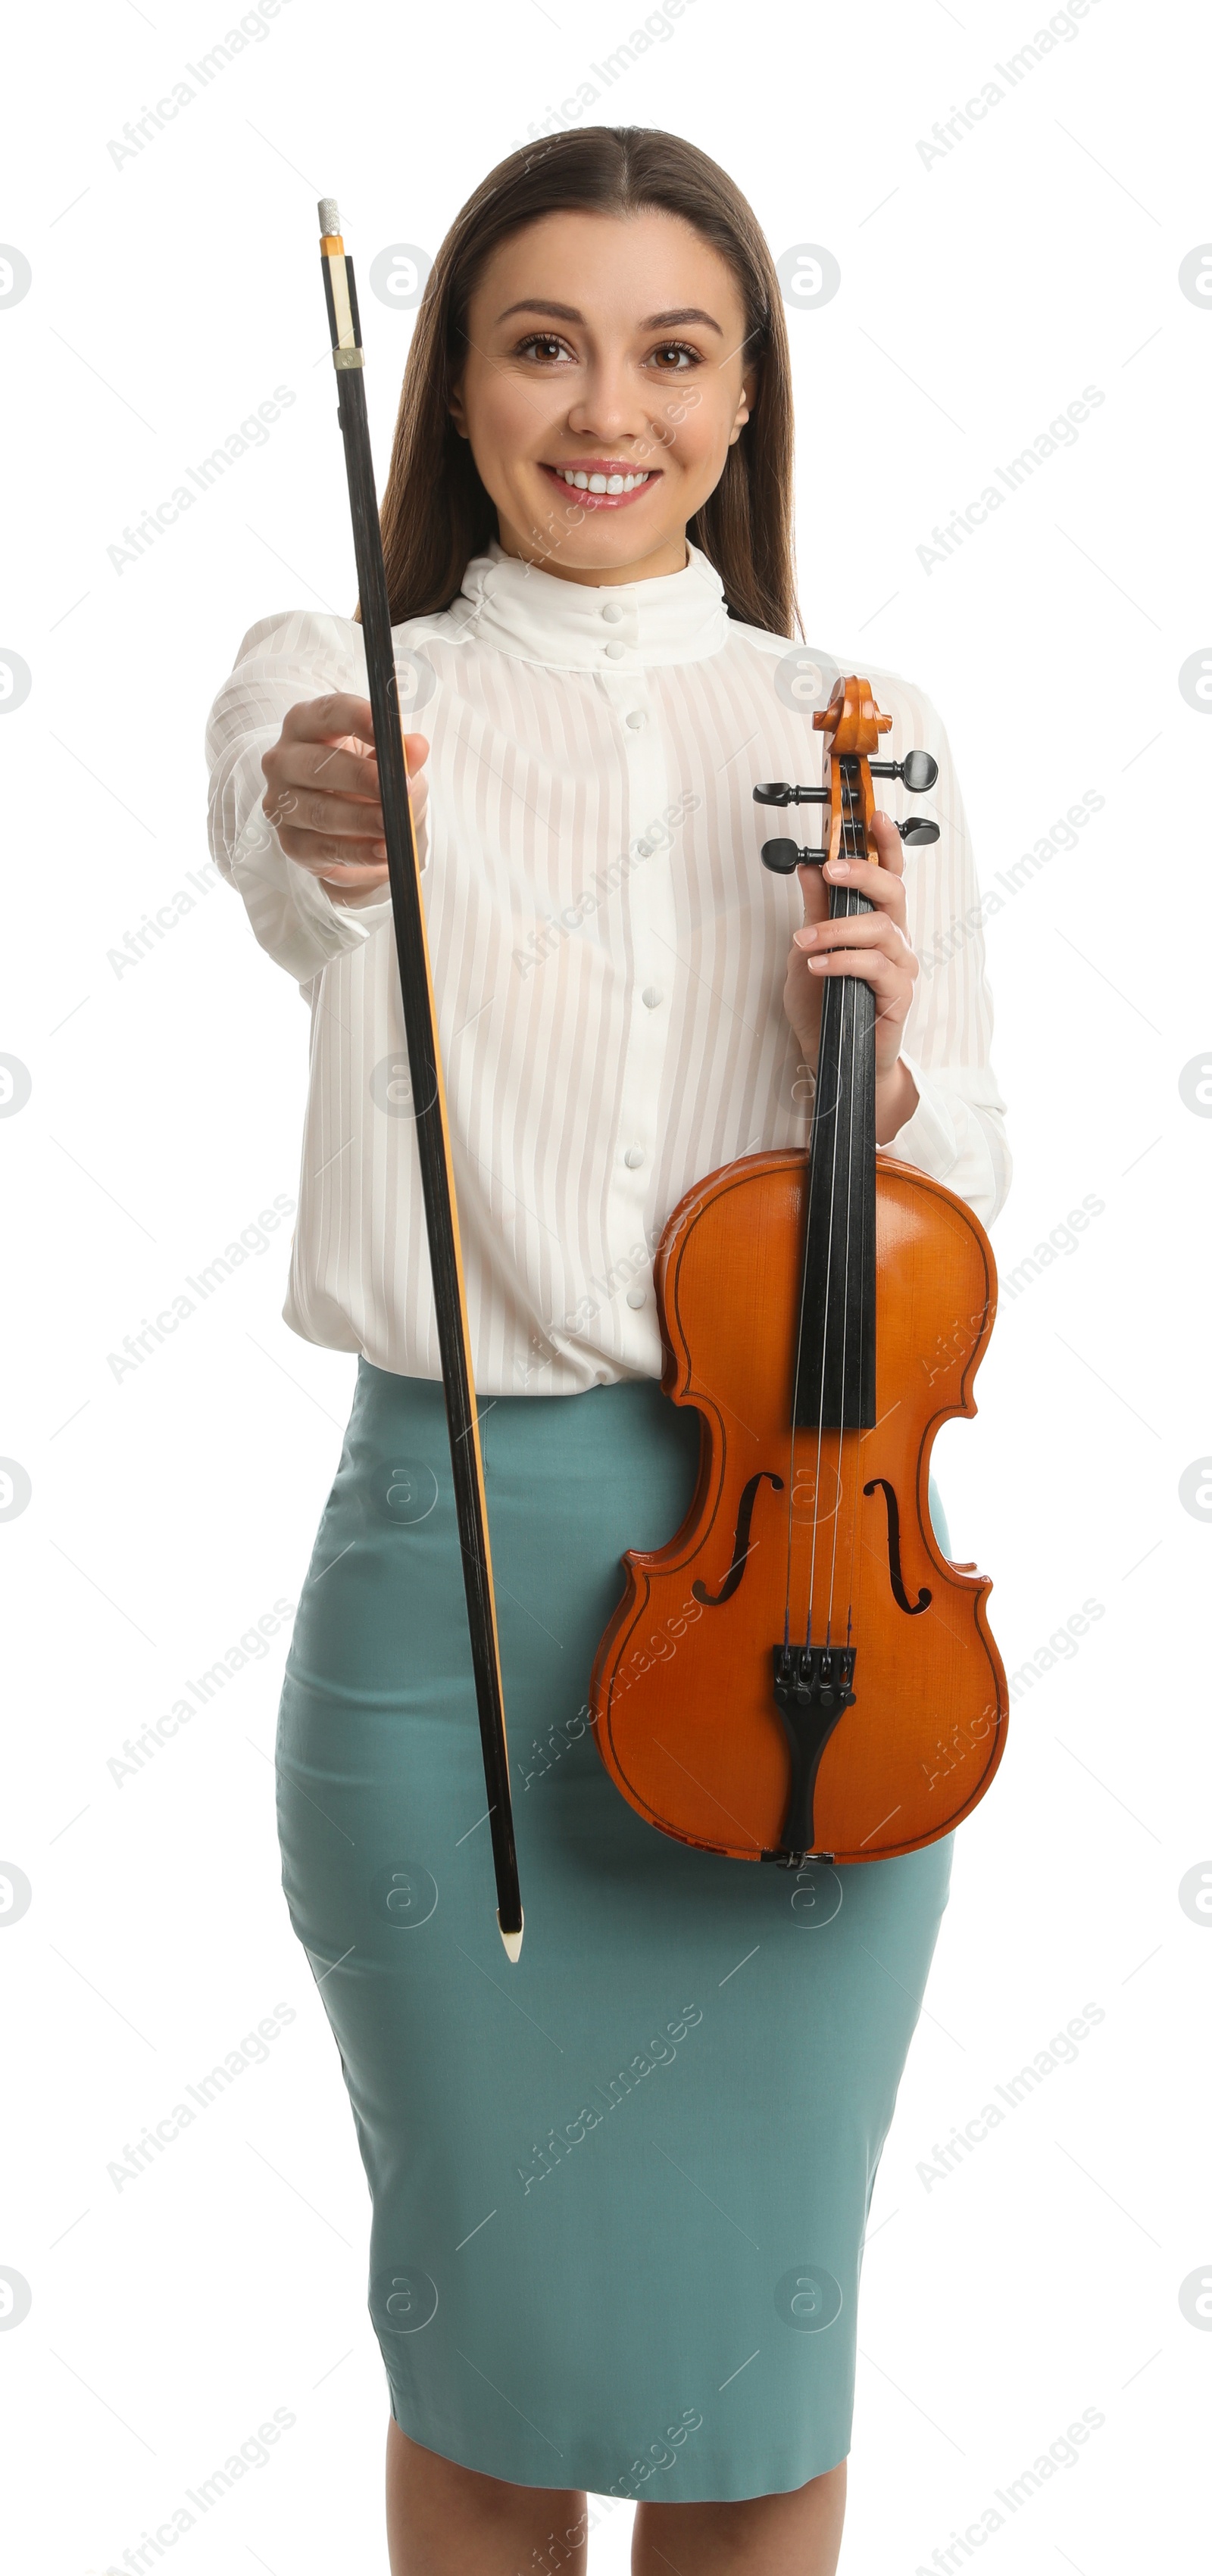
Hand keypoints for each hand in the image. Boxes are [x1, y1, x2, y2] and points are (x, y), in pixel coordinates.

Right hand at [260, 692, 428, 905]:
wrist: (359, 832)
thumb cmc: (369, 783)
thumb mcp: (392, 765)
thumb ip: (403, 756)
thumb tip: (417, 747)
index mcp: (306, 724)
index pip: (327, 713)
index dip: (357, 718)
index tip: (386, 728)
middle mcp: (284, 760)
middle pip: (316, 763)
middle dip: (359, 776)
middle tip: (396, 789)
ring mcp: (281, 802)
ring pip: (318, 811)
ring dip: (361, 819)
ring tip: (393, 825)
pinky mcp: (290, 842)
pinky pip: (322, 848)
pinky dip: (357, 851)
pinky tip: (382, 850)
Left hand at [783, 810, 919, 1140]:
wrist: (829, 1058)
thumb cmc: (822, 1005)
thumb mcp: (807, 950)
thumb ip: (813, 910)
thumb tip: (809, 866)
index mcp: (877, 922)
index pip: (889, 873)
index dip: (886, 843)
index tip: (873, 816)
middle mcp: (895, 939)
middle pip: (892, 891)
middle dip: (861, 873)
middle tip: (831, 869)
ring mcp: (900, 966)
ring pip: (879, 928)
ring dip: (836, 929)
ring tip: (805, 941)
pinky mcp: (899, 995)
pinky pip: (875, 967)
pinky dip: (842, 961)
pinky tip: (818, 966)